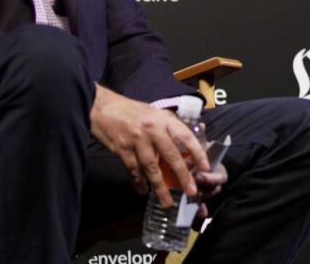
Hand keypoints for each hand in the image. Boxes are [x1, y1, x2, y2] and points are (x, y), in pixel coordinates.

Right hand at [90, 86, 225, 209]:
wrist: (104, 108)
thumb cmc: (133, 111)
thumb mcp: (156, 112)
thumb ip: (172, 125)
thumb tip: (193, 135)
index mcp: (164, 120)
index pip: (185, 136)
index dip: (197, 152)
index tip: (205, 167)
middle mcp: (152, 130)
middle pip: (171, 156)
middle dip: (182, 175)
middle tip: (191, 191)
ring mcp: (137, 140)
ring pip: (151, 168)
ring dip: (160, 187)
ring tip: (167, 201)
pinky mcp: (122, 149)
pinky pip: (133, 170)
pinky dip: (139, 182)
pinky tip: (143, 191)